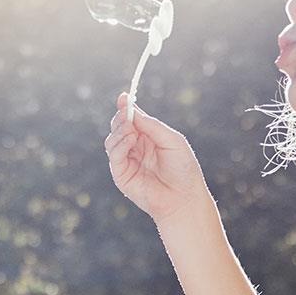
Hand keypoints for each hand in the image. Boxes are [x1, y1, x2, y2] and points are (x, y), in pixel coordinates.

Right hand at [104, 93, 212, 226]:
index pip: (132, 120)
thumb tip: (131, 110)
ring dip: (119, 130)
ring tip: (131, 130)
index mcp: (148, 139)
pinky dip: (119, 144)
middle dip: (121, 118)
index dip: (126, 108)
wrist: (184, 197)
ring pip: (111, 139)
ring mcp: (127, 161)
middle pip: (118, 127)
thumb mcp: (171, 139)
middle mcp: (135, 148)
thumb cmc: (183, 168)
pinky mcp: (121, 175)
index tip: (124, 97)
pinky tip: (130, 139)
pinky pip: (114, 155)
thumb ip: (151, 125)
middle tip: (127, 114)